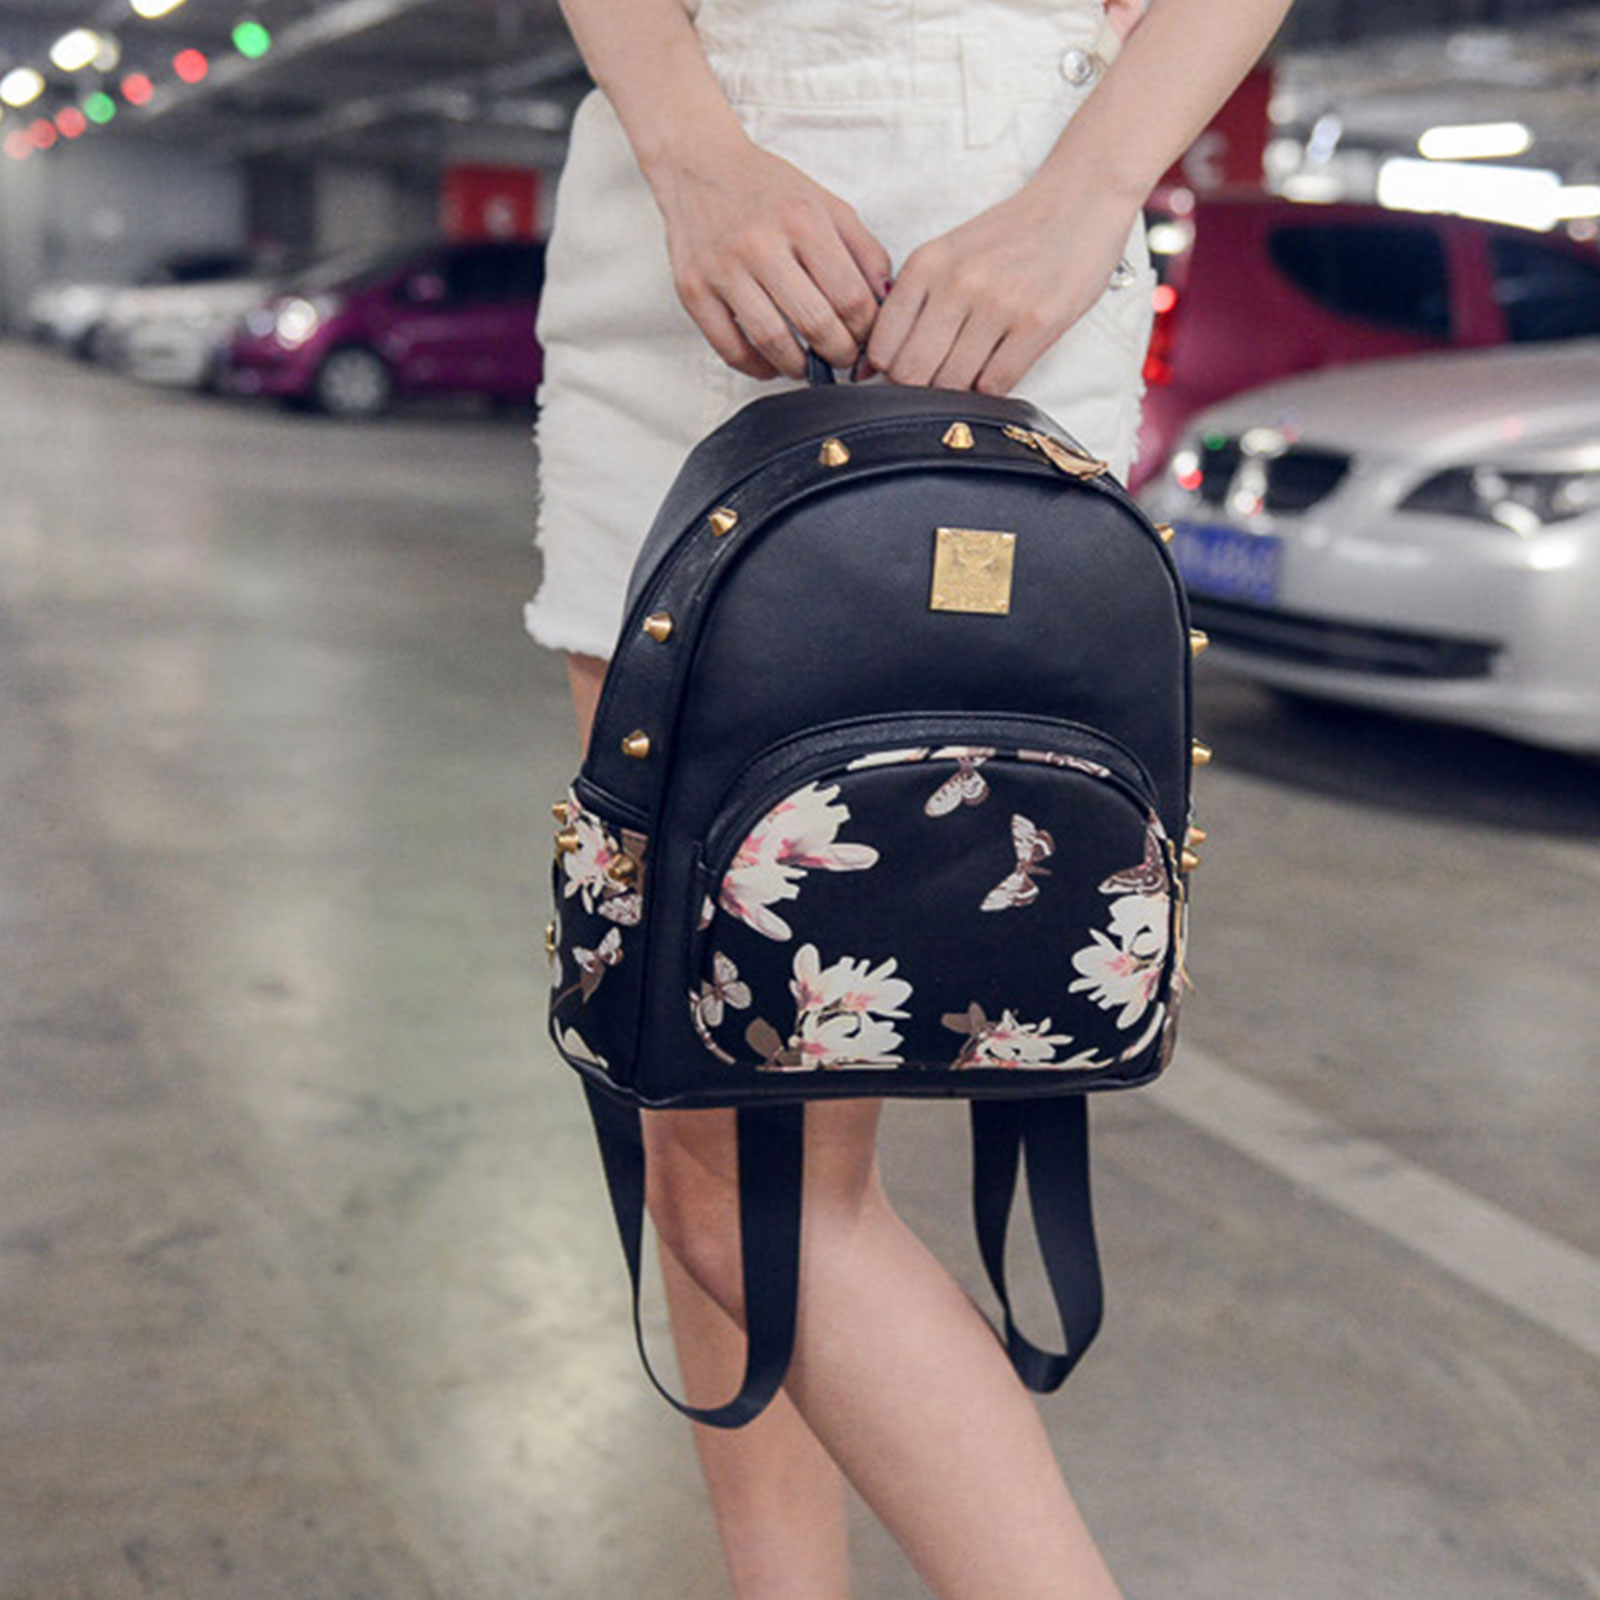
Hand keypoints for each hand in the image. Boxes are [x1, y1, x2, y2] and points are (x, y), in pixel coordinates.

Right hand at [650, 135, 892, 379]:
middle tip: (843, 359)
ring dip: (799, 366)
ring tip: (810, 366)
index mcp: (802, 219)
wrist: (699, 165)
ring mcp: (723, 269)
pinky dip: (757, 367)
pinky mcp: (693, 290)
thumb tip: (886, 300)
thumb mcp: (826, 204)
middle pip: (816, 322)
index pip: (850, 296)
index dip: (866, 329)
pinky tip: (772, 364)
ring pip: (772, 340)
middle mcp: (761, 243)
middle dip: (839, 353)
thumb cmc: (767, 190)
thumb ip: (864, 250)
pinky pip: (729, 348)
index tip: (866, 338)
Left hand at [865, 173, 1139, 395]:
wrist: (1079, 200)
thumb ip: (913, 302)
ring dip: (958, 390)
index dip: (888, 371)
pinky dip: (991, 390)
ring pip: (952, 385)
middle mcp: (957, 283)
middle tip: (938, 379)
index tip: (906, 370)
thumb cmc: (1011, 234)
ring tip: (972, 369)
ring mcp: (998, 305)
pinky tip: (998, 366)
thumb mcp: (948, 253)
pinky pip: (995, 385)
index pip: (883, 348)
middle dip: (919, 389)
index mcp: (926, 265)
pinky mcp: (1037, 323)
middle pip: (912, 373)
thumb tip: (872, 366)